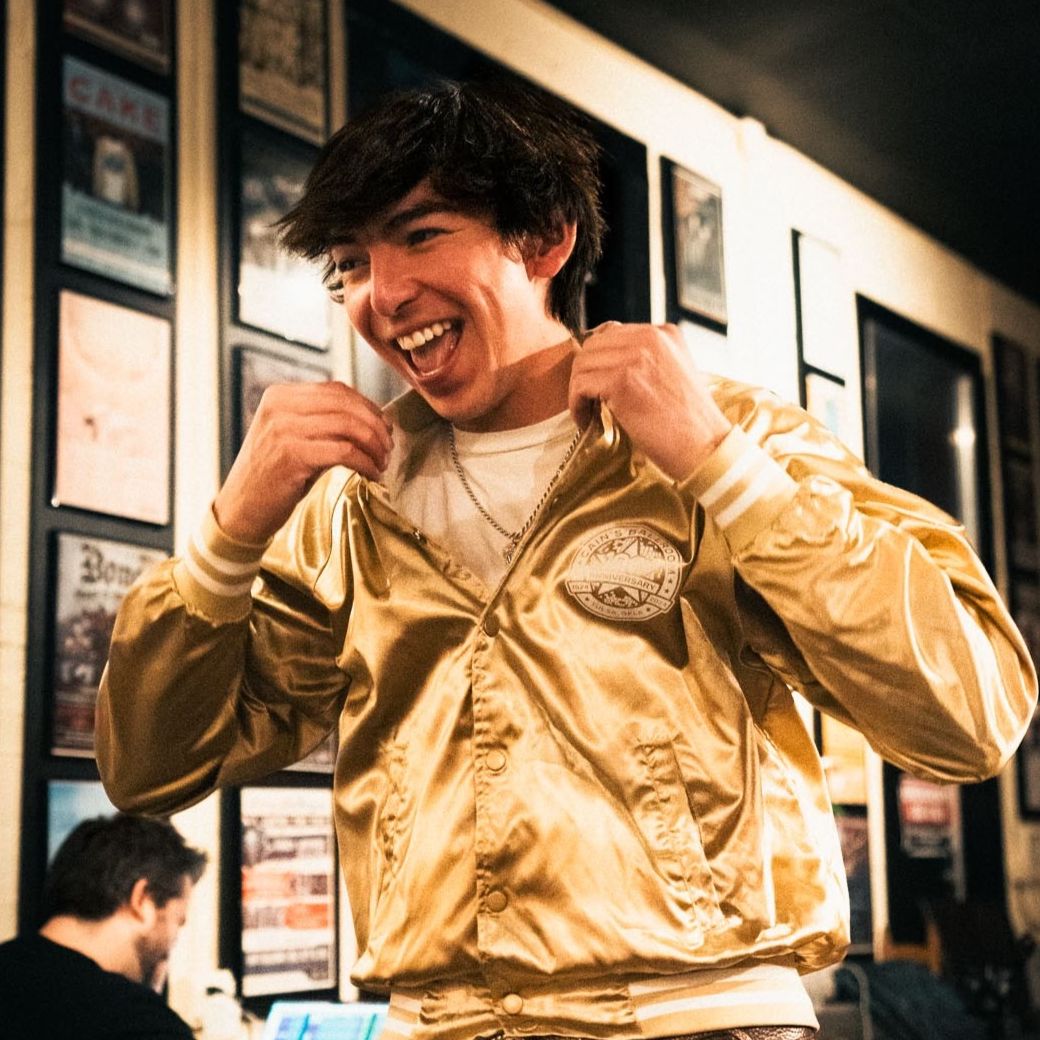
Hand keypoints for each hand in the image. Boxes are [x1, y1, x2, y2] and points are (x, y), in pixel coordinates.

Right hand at [214, 381, 392, 543]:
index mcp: (279, 396)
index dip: (368, 407)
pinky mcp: (292, 455)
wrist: (241, 509)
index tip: (384, 427)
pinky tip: (372, 475)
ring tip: (382, 463)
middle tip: (388, 448)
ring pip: (348, 426)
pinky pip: (344, 452)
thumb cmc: (274, 476)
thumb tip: (372, 418)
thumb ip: (319, 420)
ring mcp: (283, 429)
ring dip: (374, 446)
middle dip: (376, 426)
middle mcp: (279, 407)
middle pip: (346, 406)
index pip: (336, 390)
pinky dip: (365, 463)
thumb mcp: (291, 437)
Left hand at [568, 322, 731, 479]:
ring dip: (578, 391)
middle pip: (593, 346)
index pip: (612, 334)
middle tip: (588, 402)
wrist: (705, 447)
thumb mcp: (676, 374)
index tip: (598, 387)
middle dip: (585, 375)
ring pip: (582, 364)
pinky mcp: (622, 380)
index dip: (599, 362)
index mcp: (664, 333)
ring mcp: (636, 356)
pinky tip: (587, 422)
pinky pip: (580, 385)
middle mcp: (650, 337)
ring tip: (588, 414)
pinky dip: (577, 406)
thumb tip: (608, 363)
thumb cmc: (688, 422)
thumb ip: (649, 360)